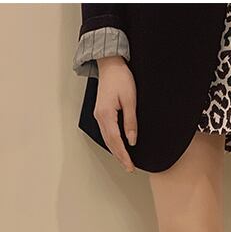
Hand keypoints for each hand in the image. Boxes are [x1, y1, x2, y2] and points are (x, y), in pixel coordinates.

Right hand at [94, 56, 136, 171]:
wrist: (110, 64)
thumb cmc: (121, 78)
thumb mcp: (131, 99)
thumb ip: (131, 122)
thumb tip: (132, 140)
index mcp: (106, 114)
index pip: (115, 141)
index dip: (123, 155)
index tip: (130, 165)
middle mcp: (100, 117)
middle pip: (110, 143)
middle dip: (120, 157)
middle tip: (129, 168)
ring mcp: (99, 115)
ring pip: (107, 139)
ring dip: (116, 151)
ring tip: (125, 162)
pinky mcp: (101, 113)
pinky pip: (106, 133)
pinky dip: (113, 143)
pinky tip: (119, 147)